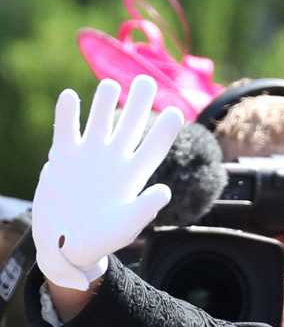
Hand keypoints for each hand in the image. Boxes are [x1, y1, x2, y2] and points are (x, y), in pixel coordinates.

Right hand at [32, 77, 181, 290]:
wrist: (66, 245)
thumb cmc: (100, 240)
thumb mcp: (125, 228)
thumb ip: (144, 210)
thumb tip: (165, 192)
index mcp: (134, 176)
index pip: (154, 148)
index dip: (165, 131)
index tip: (176, 111)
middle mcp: (114, 161)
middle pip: (130, 127)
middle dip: (138, 104)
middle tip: (146, 81)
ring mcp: (89, 157)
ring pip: (100, 122)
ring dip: (104, 103)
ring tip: (109, 85)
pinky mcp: (64, 158)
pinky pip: (66, 130)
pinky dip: (67, 114)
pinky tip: (69, 96)